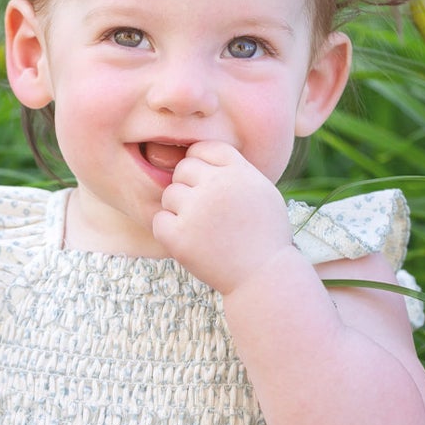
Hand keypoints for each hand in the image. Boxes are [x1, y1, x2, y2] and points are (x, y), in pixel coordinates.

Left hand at [152, 141, 294, 293]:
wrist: (264, 276)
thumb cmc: (266, 235)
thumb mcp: (263, 191)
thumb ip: (236, 170)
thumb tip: (203, 156)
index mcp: (239, 171)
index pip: (205, 148)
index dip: (201, 163)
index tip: (206, 182)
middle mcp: (217, 185)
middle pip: (184, 168)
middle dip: (189, 185)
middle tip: (203, 210)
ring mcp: (197, 210)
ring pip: (169, 194)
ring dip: (180, 209)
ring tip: (201, 228)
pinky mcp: (179, 236)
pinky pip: (159, 220)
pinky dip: (169, 230)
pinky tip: (189, 240)